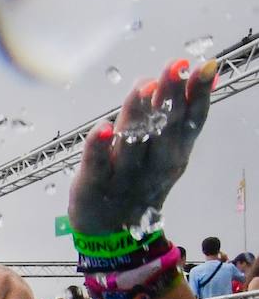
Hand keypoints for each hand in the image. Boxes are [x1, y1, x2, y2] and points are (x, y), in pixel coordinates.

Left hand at [69, 59, 215, 233]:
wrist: (111, 233)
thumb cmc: (139, 180)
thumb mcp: (167, 150)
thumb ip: (182, 114)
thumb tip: (206, 73)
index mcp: (173, 153)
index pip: (189, 120)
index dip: (196, 93)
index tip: (204, 65)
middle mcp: (152, 163)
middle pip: (162, 127)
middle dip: (169, 96)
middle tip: (176, 66)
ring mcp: (122, 174)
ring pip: (131, 142)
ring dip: (137, 115)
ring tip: (144, 88)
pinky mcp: (92, 183)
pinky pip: (95, 165)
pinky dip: (97, 148)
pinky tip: (101, 128)